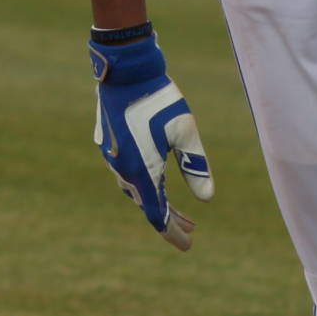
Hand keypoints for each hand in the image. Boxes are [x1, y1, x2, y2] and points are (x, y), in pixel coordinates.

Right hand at [89, 24, 214, 249]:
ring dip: (157, 199)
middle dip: (170, 218)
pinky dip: (145, 183)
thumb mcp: (185, 131)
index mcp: (141, 171)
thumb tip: (207, 199)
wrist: (125, 70)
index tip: (189, 245)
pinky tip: (155, 176)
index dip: (173, 232)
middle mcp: (122, 169)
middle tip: (192, 228)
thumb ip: (196, 166)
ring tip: (176, 206)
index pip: (157, 214)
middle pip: (148, 204)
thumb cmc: (159, 98)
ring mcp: (112, 156)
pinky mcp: (109, 143)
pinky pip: (128, 173)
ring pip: (136, 189)